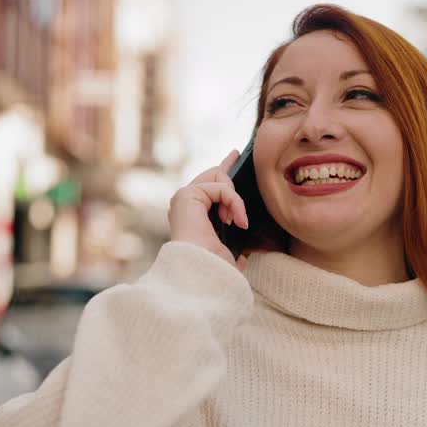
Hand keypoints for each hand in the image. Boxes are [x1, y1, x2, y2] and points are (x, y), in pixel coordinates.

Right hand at [168, 150, 249, 268]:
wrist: (203, 273)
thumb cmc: (213, 268)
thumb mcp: (227, 250)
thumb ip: (233, 245)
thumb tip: (243, 257)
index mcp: (191, 216)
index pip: (208, 187)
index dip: (222, 170)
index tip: (234, 156)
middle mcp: (183, 204)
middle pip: (211, 175)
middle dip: (227, 167)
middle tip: (237, 154)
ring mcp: (183, 198)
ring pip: (219, 179)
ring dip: (235, 200)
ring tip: (238, 221)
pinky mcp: (188, 195)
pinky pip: (222, 188)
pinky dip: (235, 203)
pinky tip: (236, 221)